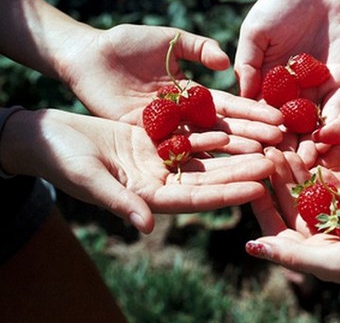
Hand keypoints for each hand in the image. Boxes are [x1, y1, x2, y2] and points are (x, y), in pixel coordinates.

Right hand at [3, 109, 275, 233]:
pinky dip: (212, 132)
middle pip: (209, 178)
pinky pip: (190, 136)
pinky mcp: (157, 141)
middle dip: (242, 171)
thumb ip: (120, 202)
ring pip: (206, 157)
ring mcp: (160, 161)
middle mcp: (160, 182)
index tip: (257, 190)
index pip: (195, 199)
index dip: (226, 194)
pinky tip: (237, 127)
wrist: (49, 137)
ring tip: (265, 144)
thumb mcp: (90, 181)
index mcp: (148, 198)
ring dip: (235, 151)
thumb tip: (146, 227)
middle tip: (276, 164)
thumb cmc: (62, 162)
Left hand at [60, 24, 282, 144]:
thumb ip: (200, 48)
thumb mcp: (171, 39)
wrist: (88, 54)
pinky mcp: (145, 137)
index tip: (279, 120)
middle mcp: (184, 114)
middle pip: (223, 128)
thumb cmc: (127, 43)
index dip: (254, 113)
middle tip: (280, 146)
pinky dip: (198, 156)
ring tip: (260, 159)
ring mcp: (166, 128)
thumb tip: (226, 65)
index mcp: (192, 91)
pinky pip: (176, 147)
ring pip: (204, 143)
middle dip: (252, 136)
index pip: (229, 105)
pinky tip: (221, 167)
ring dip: (233, 152)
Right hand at [234, 0, 339, 164]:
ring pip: (312, 125)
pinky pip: (337, 109)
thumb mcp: (256, 31)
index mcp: (267, 84)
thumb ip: (247, 62)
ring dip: (310, 144)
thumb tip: (240, 96)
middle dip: (286, 146)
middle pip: (287, 127)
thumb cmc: (281, 4)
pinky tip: (328, 143)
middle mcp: (291, 94)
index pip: (260, 113)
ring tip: (307, 163)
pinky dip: (333, 126)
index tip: (253, 150)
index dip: (257, 131)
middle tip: (284, 167)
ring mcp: (317, 91)